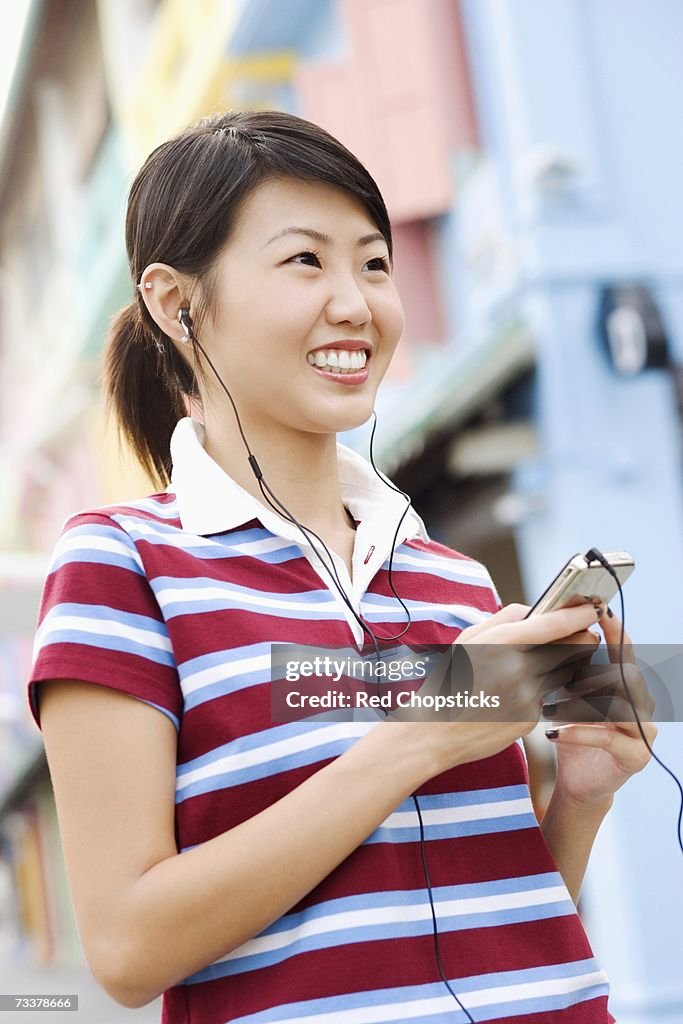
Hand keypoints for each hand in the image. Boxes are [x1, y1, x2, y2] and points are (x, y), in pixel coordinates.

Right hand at [384, 601, 603, 776]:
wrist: (434, 733)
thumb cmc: (449, 681)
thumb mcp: (467, 641)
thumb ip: (502, 620)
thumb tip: (533, 610)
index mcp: (499, 643)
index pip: (552, 624)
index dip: (579, 615)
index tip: (593, 608)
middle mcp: (517, 669)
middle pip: (569, 649)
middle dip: (582, 640)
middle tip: (587, 634)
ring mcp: (525, 697)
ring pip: (564, 673)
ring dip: (568, 664)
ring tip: (557, 660)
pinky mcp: (529, 720)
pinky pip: (545, 697)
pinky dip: (542, 691)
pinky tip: (521, 693)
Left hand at [543, 609, 656, 807]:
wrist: (578, 781)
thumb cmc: (574, 732)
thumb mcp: (570, 695)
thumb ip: (571, 667)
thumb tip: (553, 631)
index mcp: (627, 685)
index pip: (624, 651)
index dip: (615, 630)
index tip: (600, 609)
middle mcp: (642, 704)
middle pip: (625, 675)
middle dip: (591, 674)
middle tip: (561, 679)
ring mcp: (643, 730)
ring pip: (616, 705)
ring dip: (579, 705)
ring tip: (550, 709)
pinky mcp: (636, 755)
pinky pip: (607, 737)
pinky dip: (577, 732)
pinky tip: (553, 732)